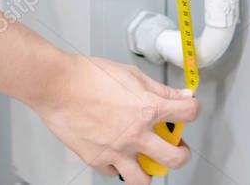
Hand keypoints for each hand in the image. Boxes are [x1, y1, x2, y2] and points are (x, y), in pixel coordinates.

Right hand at [31, 54, 199, 183]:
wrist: (57, 86)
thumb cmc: (88, 75)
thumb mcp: (131, 74)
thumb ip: (159, 89)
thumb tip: (180, 95)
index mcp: (148, 108)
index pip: (188, 113)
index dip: (192, 110)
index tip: (188, 111)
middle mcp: (136, 133)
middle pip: (176, 159)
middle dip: (181, 154)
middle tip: (176, 147)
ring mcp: (117, 150)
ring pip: (144, 180)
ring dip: (149, 170)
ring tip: (146, 158)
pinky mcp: (97, 160)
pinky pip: (114, 173)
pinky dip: (117, 166)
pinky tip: (115, 152)